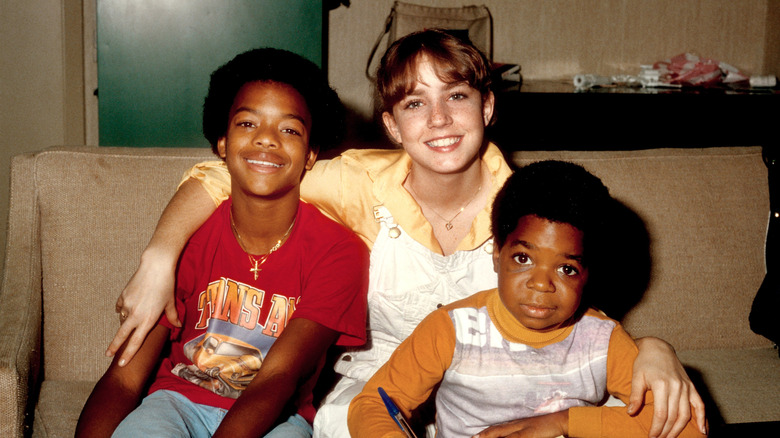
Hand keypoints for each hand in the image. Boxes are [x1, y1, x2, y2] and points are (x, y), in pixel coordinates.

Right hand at [105, 248, 178, 365]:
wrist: (156, 266)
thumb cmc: (167, 285)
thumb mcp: (171, 303)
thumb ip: (173, 317)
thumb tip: (178, 326)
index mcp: (148, 319)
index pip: (136, 342)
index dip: (128, 354)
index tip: (121, 364)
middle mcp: (135, 315)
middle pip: (121, 335)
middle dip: (114, 347)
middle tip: (108, 355)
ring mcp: (127, 305)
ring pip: (122, 319)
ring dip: (125, 322)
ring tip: (131, 320)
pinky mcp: (123, 295)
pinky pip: (120, 307)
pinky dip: (123, 309)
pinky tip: (127, 307)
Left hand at [472, 411, 567, 437]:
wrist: (559, 419)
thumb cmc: (545, 425)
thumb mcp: (529, 428)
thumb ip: (517, 431)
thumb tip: (506, 435)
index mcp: (515, 423)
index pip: (496, 429)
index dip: (484, 433)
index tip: (474, 437)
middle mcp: (516, 425)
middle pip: (496, 431)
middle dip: (484, 436)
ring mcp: (522, 429)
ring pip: (503, 435)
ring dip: (491, 437)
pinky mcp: (529, 433)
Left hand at [630, 337, 706, 437]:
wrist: (658, 348)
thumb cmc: (645, 362)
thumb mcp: (636, 377)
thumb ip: (635, 396)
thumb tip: (630, 413)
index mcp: (662, 385)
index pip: (661, 414)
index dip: (657, 428)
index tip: (651, 436)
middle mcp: (677, 387)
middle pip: (674, 416)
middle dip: (666, 431)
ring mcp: (686, 387)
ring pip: (686, 414)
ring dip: (679, 429)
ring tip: (671, 437)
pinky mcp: (691, 386)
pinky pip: (700, 404)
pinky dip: (702, 418)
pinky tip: (703, 431)